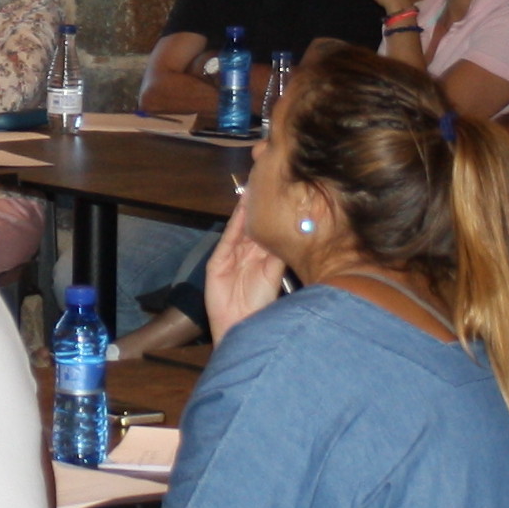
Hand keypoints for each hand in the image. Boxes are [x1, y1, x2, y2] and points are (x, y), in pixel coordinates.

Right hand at [204, 193, 288, 343]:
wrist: (240, 326)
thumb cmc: (260, 305)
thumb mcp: (274, 274)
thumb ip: (279, 253)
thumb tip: (292, 230)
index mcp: (261, 256)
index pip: (266, 228)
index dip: (271, 212)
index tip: (280, 192)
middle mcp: (246, 253)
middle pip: (252, 223)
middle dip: (259, 204)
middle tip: (266, 180)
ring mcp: (230, 257)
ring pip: (240, 227)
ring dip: (246, 209)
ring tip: (254, 188)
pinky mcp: (216, 264)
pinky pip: (227, 240)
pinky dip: (234, 225)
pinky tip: (242, 210)